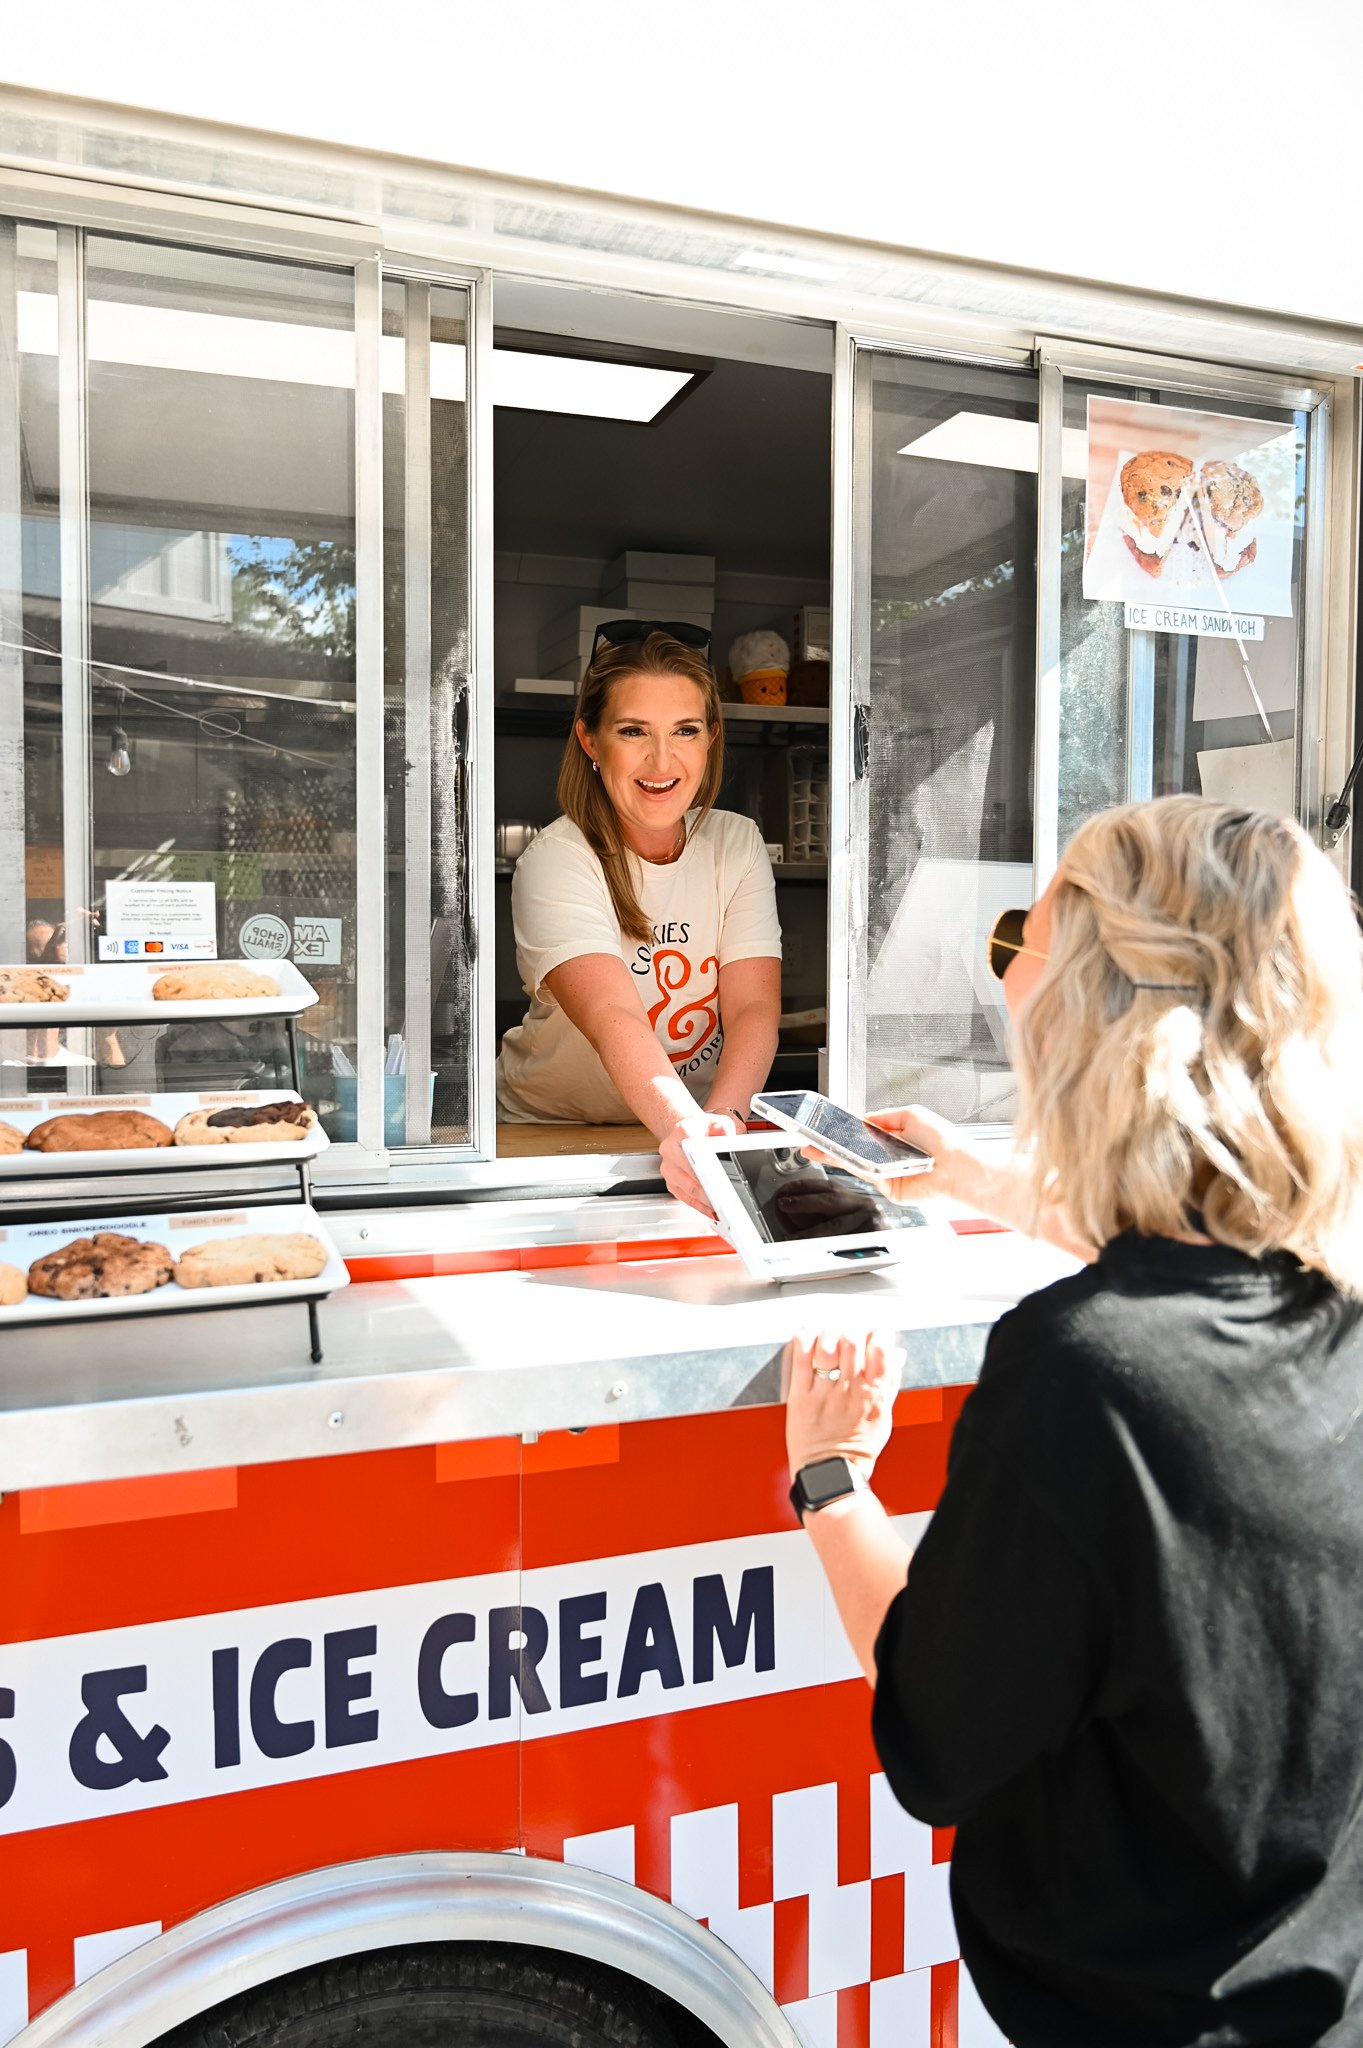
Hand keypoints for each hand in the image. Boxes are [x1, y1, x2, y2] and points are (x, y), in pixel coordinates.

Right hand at [658, 1110, 743, 1218]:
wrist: (686, 1134)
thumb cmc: (702, 1130)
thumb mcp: (717, 1121)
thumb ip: (723, 1127)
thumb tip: (724, 1135)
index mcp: (682, 1132)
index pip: (693, 1150)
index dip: (706, 1167)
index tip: (718, 1179)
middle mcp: (670, 1150)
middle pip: (690, 1175)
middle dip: (708, 1189)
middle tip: (723, 1200)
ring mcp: (669, 1168)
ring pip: (688, 1190)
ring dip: (706, 1201)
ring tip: (721, 1207)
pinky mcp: (671, 1182)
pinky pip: (686, 1199)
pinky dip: (700, 1206)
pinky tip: (712, 1210)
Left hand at [785, 1329, 900, 1481]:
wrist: (831, 1475)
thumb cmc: (858, 1448)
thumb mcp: (884, 1416)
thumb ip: (891, 1383)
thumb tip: (897, 1354)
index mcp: (876, 1395)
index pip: (882, 1349)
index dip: (878, 1332)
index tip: (873, 1331)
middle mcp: (852, 1391)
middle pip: (854, 1341)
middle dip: (852, 1329)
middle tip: (849, 1333)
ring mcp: (826, 1394)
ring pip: (828, 1345)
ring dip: (829, 1332)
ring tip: (829, 1335)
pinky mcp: (801, 1397)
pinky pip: (801, 1358)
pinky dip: (804, 1339)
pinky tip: (808, 1334)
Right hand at [805, 1103, 976, 1207]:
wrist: (959, 1166)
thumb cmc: (944, 1140)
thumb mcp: (911, 1114)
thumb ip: (884, 1115)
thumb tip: (863, 1117)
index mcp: (896, 1138)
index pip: (864, 1134)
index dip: (844, 1131)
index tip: (827, 1127)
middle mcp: (890, 1157)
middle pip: (854, 1151)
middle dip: (831, 1146)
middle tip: (811, 1142)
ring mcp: (888, 1174)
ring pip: (856, 1164)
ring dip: (834, 1156)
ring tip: (815, 1149)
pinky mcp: (889, 1189)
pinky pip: (867, 1175)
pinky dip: (853, 1165)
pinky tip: (840, 1156)